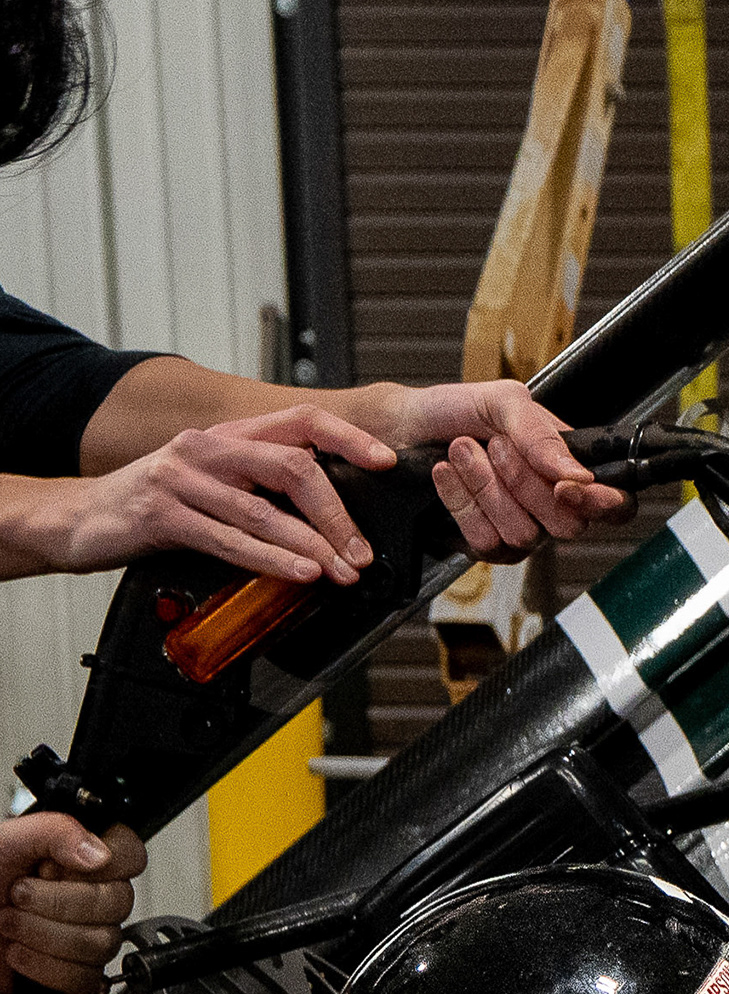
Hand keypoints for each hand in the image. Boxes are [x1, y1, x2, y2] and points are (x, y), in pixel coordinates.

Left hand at [0, 812, 140, 993]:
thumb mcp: (1, 843)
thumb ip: (52, 831)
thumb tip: (100, 852)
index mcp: (74, 856)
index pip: (129, 854)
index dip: (104, 864)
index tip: (57, 867)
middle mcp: (85, 893)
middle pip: (118, 903)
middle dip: (58, 903)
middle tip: (19, 894)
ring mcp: (82, 934)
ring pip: (102, 943)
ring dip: (45, 936)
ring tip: (10, 924)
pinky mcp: (72, 972)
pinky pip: (85, 978)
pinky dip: (44, 968)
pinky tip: (18, 952)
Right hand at [60, 403, 409, 584]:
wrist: (77, 518)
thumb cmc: (155, 507)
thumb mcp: (212, 486)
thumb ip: (261, 490)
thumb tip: (329, 518)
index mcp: (227, 437)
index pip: (301, 421)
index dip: (348, 438)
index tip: (386, 462)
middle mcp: (206, 448)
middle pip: (292, 467)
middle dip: (336, 514)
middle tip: (361, 552)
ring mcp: (181, 478)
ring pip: (263, 510)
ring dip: (312, 545)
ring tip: (343, 571)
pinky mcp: (161, 513)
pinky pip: (228, 539)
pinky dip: (271, 559)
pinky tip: (300, 573)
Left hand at [361, 381, 624, 555]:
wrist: (403, 425)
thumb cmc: (457, 410)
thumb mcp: (505, 402)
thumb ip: (544, 435)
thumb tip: (579, 476)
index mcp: (571, 470)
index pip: (617, 505)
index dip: (602, 502)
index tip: (567, 486)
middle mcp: (553, 507)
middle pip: (570, 524)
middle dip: (523, 482)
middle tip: (495, 446)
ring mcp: (522, 530)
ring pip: (525, 533)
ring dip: (485, 486)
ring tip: (461, 452)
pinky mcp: (487, 546)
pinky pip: (487, 541)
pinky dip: (460, 503)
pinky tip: (447, 476)